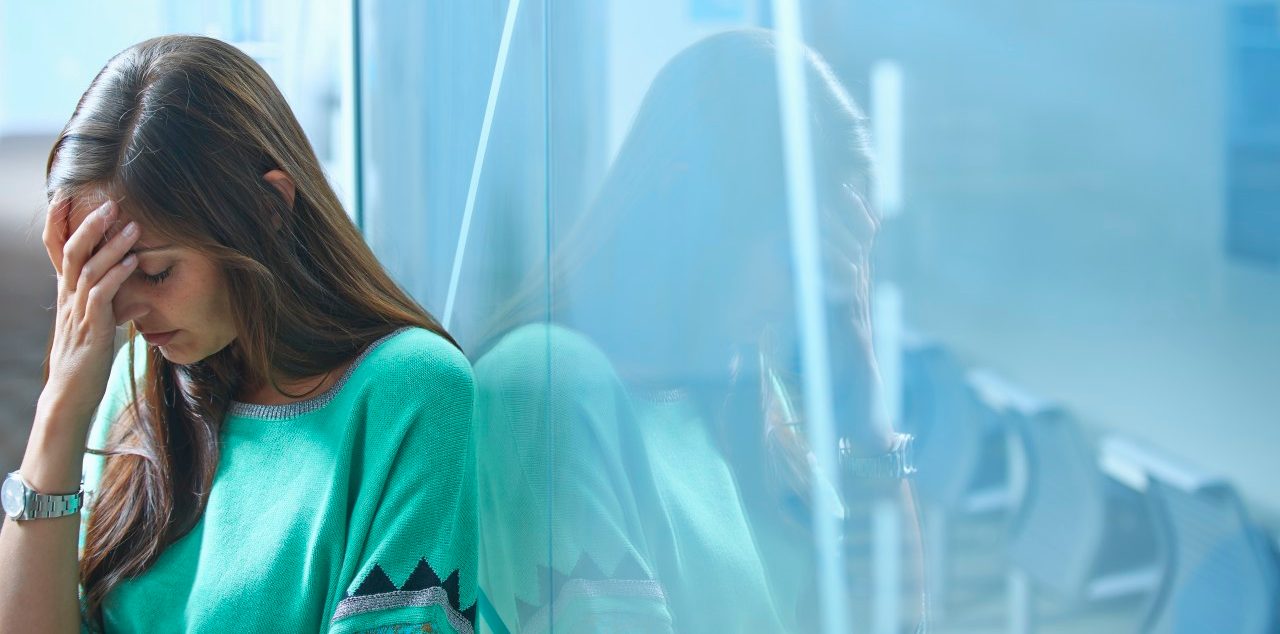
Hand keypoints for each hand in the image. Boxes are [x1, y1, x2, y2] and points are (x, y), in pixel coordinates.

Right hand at [37, 196, 143, 438]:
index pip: (56, 251)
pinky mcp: (91, 328)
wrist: (71, 396)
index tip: (64, 196)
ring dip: (111, 246)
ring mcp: (77, 312)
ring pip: (88, 269)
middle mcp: (68, 298)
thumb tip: (141, 301)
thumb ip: (118, 310)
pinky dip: (118, 276)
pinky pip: (101, 295)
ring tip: (132, 226)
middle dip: (89, 225)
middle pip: (71, 252)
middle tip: (110, 203)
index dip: (57, 223)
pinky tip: (134, 262)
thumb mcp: (102, 330)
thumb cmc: (86, 362)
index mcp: (67, 294)